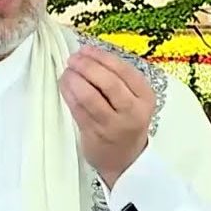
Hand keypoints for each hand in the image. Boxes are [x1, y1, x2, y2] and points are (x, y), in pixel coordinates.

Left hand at [59, 45, 155, 189]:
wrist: (125, 160)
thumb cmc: (126, 123)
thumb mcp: (133, 100)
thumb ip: (118, 79)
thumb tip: (87, 54)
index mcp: (145, 97)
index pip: (124, 70)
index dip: (101, 57)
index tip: (86, 50)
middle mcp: (132, 111)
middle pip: (108, 82)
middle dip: (87, 66)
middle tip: (73, 59)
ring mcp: (113, 124)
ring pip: (89, 96)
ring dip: (74, 79)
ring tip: (67, 72)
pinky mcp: (95, 134)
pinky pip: (78, 109)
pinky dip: (68, 93)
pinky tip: (64, 85)